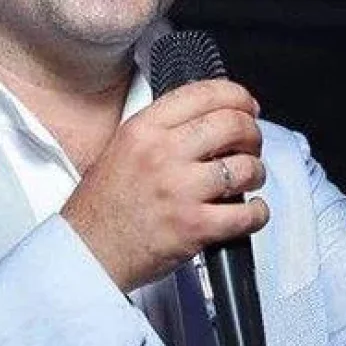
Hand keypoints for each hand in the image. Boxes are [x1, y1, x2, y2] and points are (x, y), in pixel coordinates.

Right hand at [62, 79, 269, 292]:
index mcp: (143, 129)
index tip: (246, 106)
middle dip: (252, 133)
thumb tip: (208, 116)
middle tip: (250, 144)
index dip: (238, 96)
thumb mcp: (121, 148)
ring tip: (248, 179)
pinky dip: (257, 212)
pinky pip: (247, 213)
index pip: (205, 93)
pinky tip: (249, 210)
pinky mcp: (194, 226)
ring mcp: (180, 190)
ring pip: (246, 166)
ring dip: (256, 172)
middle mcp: (162, 154)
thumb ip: (162, 129)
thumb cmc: (102, 206)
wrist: (88, 252)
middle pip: (232, 124)